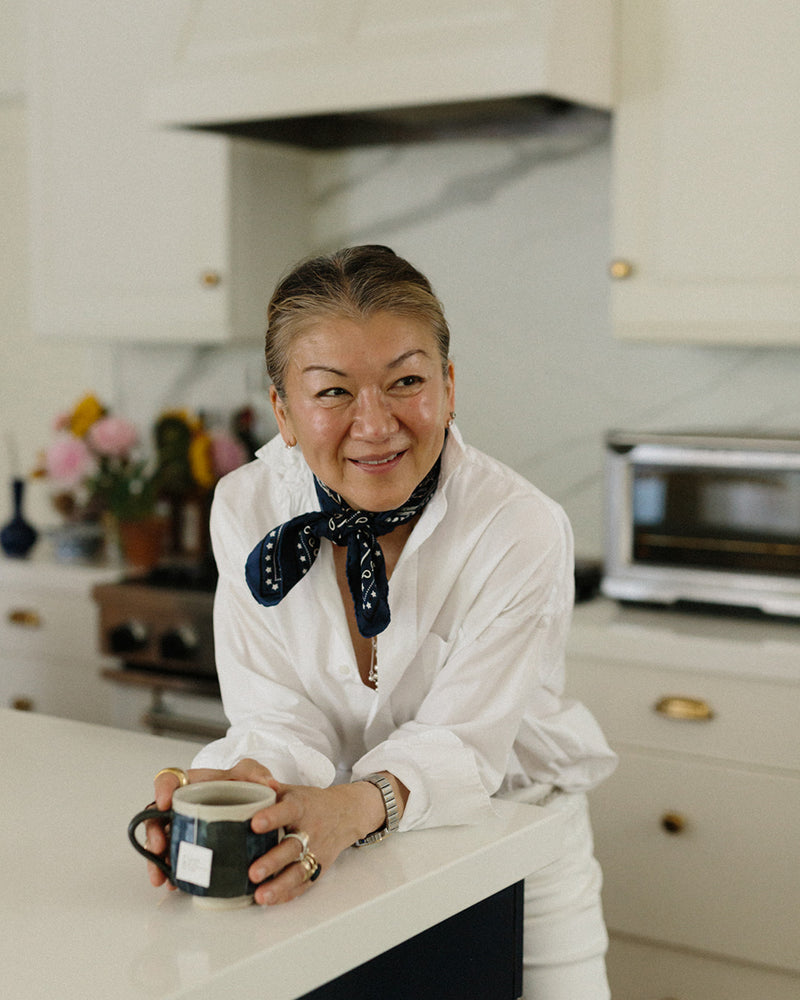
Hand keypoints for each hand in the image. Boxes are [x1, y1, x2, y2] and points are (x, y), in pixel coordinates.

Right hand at [144, 758, 275, 888]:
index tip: (165, 802)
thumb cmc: (242, 788)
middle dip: (153, 833)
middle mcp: (180, 806)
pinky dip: (171, 873)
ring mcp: (182, 828)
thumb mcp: (249, 775)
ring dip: (156, 860)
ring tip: (161, 876)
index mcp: (191, 784)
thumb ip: (256, 773)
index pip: (169, 780)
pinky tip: (174, 884)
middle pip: (156, 816)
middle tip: (159, 847)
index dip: (162, 789)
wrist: (250, 810)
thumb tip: (269, 785)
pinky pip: (174, 860)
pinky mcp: (188, 847)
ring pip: (160, 842)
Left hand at [246, 779, 380, 905]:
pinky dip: (287, 894)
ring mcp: (316, 851)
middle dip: (272, 861)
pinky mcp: (318, 867)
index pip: (287, 810)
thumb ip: (268, 788)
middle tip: (253, 872)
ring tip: (260, 895)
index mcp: (301, 807)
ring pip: (298, 871)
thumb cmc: (311, 802)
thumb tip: (245, 781)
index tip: (255, 823)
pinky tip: (271, 900)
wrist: (346, 813)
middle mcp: (310, 830)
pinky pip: (304, 884)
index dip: (272, 817)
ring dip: (279, 885)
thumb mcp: (292, 790)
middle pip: (292, 848)